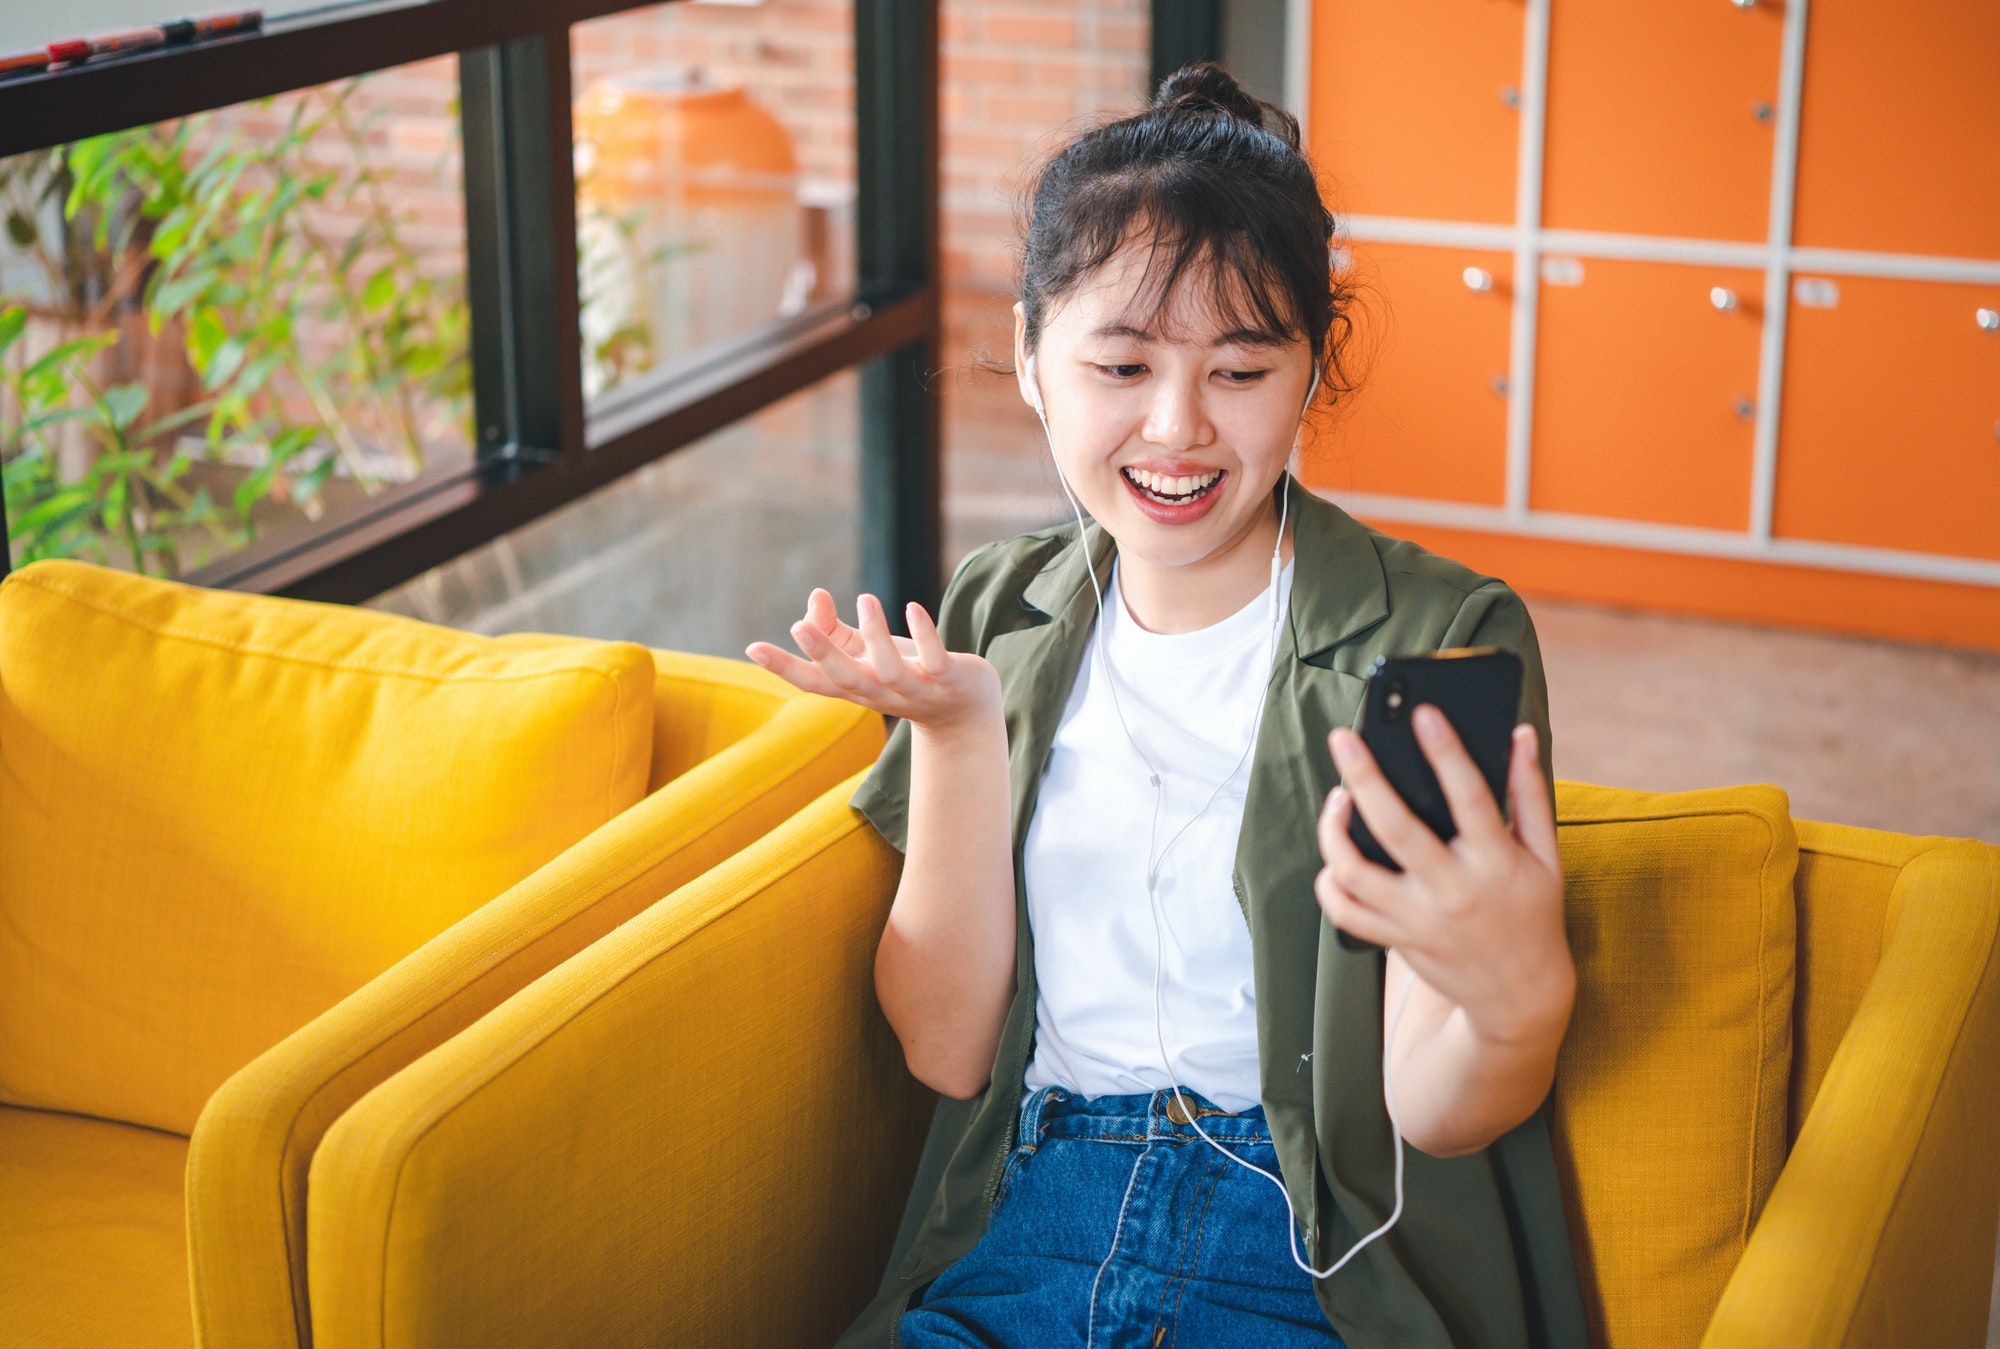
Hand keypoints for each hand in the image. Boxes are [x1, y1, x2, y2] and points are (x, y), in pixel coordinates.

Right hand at [746, 589, 1000, 732]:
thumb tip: (816, 595)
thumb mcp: (869, 654)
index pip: (813, 682)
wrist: (965, 712)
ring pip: (890, 670)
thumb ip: (838, 629)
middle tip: (798, 626)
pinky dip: (925, 635)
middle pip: (845, 680)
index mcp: (856, 688)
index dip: (783, 667)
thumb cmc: (909, 676)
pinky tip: (913, 608)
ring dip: (876, 636)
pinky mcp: (948, 681)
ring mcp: (915, 690)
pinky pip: (936, 661)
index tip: (753, 648)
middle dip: (822, 654)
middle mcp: (880, 694)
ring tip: (866, 598)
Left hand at [1313, 708, 1572, 1047]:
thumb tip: (1519, 734)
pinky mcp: (1396, 940)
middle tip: (1343, 739)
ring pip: (1356, 873)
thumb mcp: (1546, 855)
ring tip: (1336, 798)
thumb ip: (1529, 793)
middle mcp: (1453, 890)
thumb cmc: (1533, 913)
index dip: (1446, 751)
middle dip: (1365, 778)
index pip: (1469, 797)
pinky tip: (1334, 854)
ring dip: (1334, 831)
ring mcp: (1419, 919)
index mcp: (1495, 862)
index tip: (1424, 713)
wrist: (1521, 996)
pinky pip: (1345, 912)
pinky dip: (1329, 882)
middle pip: (1396, 829)